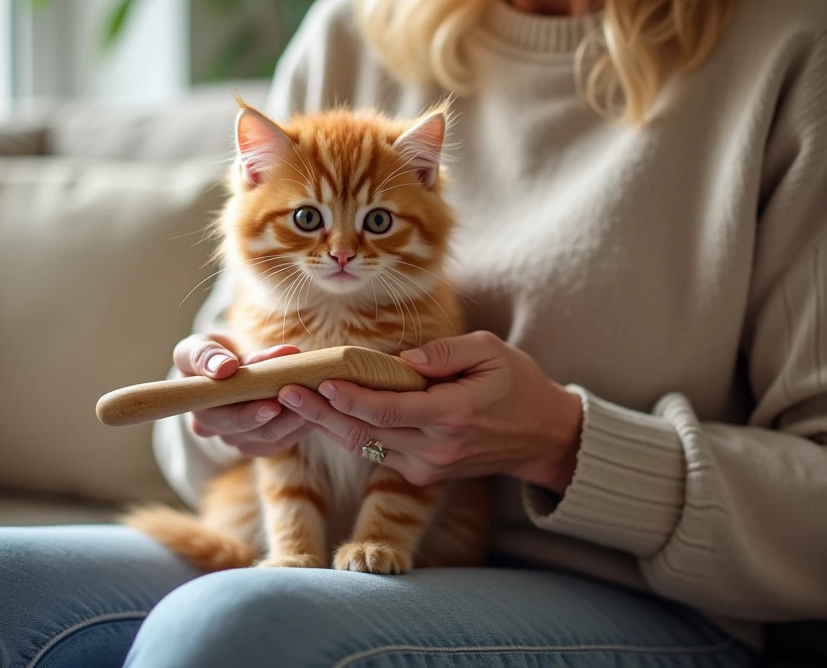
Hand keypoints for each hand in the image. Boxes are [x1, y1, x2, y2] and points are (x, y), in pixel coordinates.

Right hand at [172, 332, 311, 457]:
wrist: (224, 363)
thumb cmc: (209, 353)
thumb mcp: (199, 346)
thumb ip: (205, 354)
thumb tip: (225, 368)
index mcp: (199, 409)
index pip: (225, 418)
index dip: (250, 414)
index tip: (273, 405)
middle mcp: (216, 431)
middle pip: (254, 431)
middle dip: (283, 416)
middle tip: (307, 399)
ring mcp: (237, 438)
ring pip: (272, 436)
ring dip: (296, 419)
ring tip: (317, 399)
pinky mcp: (258, 441)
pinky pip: (283, 440)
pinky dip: (301, 426)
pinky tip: (317, 410)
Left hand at [276, 331, 583, 492]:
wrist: (542, 437)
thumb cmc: (517, 383)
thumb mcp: (491, 352)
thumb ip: (446, 352)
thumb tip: (402, 358)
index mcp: (453, 415)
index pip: (388, 410)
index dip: (349, 397)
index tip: (318, 381)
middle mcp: (437, 447)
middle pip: (366, 431)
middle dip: (321, 411)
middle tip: (284, 391)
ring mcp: (428, 467)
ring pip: (365, 446)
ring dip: (327, 424)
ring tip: (293, 400)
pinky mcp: (423, 475)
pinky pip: (377, 453)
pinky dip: (350, 432)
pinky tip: (324, 412)